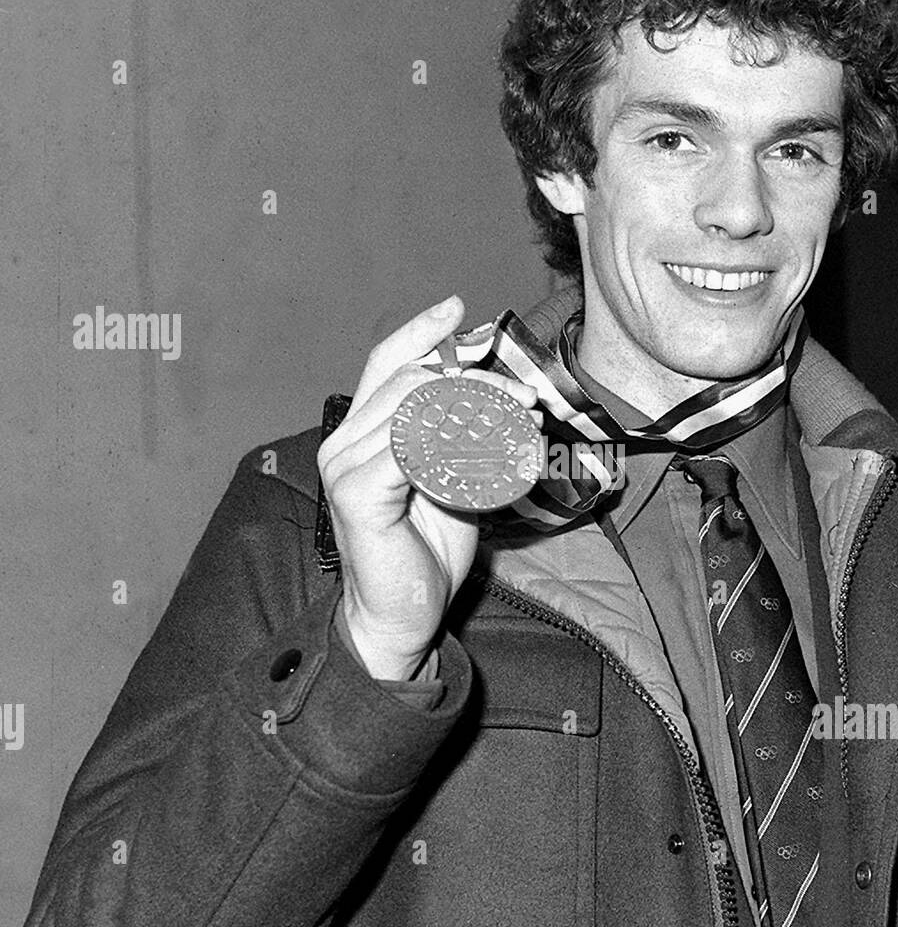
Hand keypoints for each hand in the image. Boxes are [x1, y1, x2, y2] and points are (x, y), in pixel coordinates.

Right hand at [317, 296, 541, 679]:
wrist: (400, 616)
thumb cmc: (424, 551)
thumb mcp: (448, 481)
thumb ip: (454, 441)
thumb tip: (493, 398)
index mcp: (359, 434)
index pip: (386, 365)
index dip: (420, 333)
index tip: (458, 310)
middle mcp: (343, 444)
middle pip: (409, 380)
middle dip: (473, 375)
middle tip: (525, 390)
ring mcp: (346, 467)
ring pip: (415, 407)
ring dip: (477, 403)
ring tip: (523, 412)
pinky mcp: (359, 494)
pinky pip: (413, 447)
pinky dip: (458, 440)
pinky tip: (493, 444)